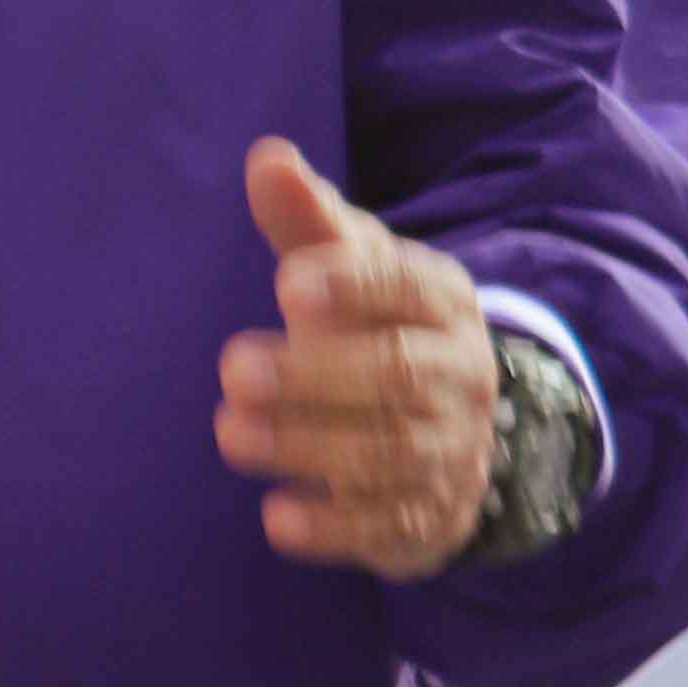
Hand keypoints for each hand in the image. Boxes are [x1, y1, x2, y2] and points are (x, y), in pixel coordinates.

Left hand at [214, 137, 497, 575]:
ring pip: (389, 453)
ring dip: (307, 445)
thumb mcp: (351, 267)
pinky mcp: (423, 519)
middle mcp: (458, 377)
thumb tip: (267, 158)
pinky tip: (277, 519)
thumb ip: (308, 222)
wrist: (454, 429)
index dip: (354, 286)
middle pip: (395, 376)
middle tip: (232, 367)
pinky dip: (334, 528)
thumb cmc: (375, 325)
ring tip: (229, 432)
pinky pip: (387, 527)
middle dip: (314, 375)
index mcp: (441, 303)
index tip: (288, 282)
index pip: (407, 288)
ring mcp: (449, 453)